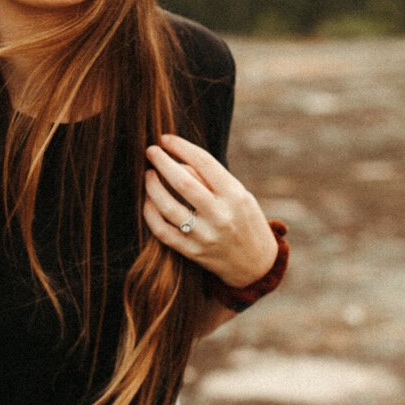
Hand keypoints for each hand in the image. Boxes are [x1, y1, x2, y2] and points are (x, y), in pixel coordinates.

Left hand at [143, 134, 277, 287]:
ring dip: (152, 187)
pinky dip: (150, 213)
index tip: (166, 139)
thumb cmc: (245, 220)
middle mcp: (221, 216)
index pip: (204, 162)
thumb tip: (176, 161)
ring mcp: (206, 236)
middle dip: (162, 162)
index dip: (181, 147)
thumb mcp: (239, 195)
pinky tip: (148, 200)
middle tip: (151, 151)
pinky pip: (162, 231)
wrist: (256, 265)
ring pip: (168, 207)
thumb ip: (211, 179)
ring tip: (148, 175)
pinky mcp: (193, 252)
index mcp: (235, 195)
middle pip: (183, 182)